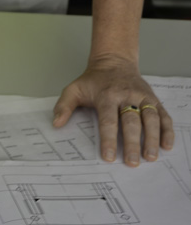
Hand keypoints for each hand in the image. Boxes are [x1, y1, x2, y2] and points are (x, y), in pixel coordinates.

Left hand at [53, 54, 173, 166]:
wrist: (114, 62)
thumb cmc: (93, 81)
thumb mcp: (73, 89)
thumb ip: (64, 106)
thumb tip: (56, 123)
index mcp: (107, 96)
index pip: (108, 120)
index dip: (108, 139)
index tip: (108, 156)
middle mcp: (128, 96)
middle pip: (132, 122)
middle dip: (133, 143)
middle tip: (132, 162)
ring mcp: (143, 97)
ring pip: (151, 119)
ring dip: (153, 139)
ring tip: (150, 157)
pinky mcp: (153, 99)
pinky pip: (163, 115)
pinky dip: (167, 130)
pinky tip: (167, 145)